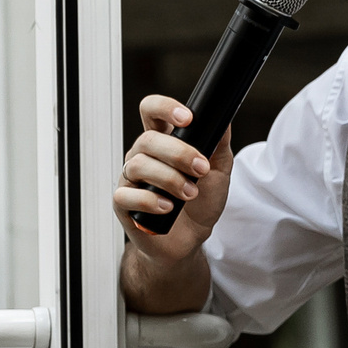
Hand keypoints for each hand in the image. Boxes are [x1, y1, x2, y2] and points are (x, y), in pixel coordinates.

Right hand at [114, 94, 232, 260]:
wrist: (190, 240)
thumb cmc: (200, 204)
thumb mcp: (218, 171)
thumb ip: (219, 145)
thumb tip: (223, 118)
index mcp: (162, 142)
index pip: (151, 111)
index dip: (164, 107)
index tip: (187, 119)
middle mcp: (142, 156)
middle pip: (148, 139)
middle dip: (178, 153)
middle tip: (200, 169)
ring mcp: (130, 179)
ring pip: (138, 165)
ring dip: (170, 179)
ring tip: (190, 194)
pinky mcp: (123, 204)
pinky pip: (126, 195)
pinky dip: (150, 200)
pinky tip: (167, 207)